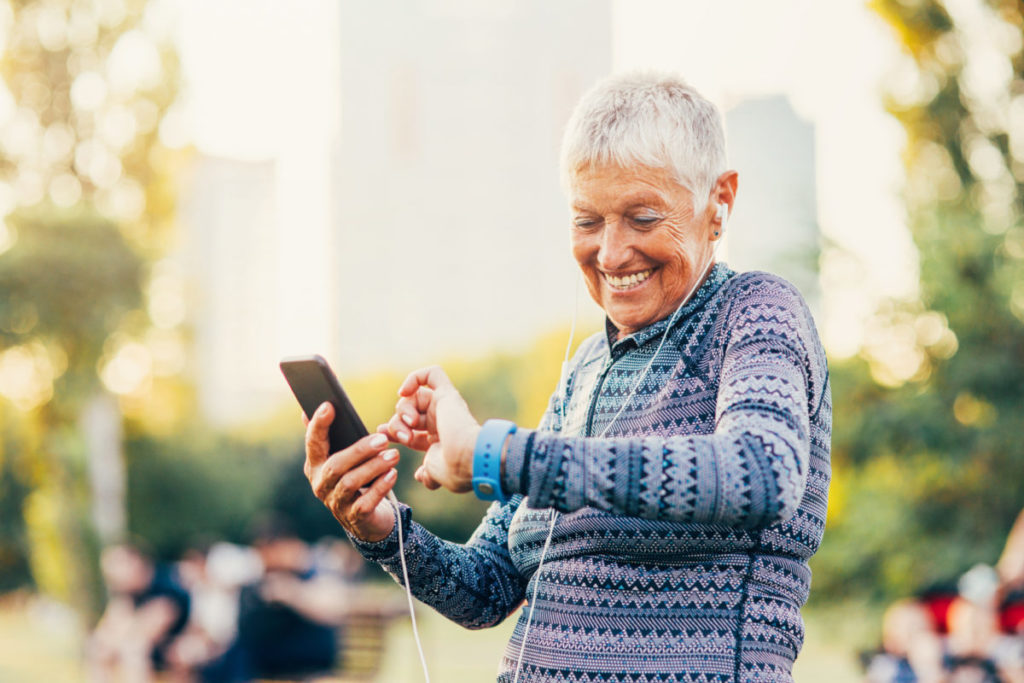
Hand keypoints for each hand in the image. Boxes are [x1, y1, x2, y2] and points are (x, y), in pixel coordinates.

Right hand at [304, 403, 399, 541]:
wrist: (366, 517)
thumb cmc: (355, 476)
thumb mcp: (342, 456)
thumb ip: (329, 437)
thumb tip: (308, 410)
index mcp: (315, 465)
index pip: (313, 442)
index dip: (319, 424)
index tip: (329, 405)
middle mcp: (320, 484)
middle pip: (335, 465)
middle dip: (359, 450)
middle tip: (383, 438)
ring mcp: (335, 503)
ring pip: (351, 483)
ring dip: (374, 467)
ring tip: (394, 455)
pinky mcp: (354, 517)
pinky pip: (366, 502)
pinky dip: (380, 487)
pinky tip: (393, 474)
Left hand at [380, 365, 480, 492]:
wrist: (467, 458)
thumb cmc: (453, 469)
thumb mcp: (435, 475)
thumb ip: (427, 475)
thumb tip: (421, 476)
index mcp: (439, 441)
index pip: (411, 431)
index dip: (394, 430)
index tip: (382, 435)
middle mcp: (442, 422)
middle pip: (408, 413)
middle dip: (397, 424)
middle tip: (401, 436)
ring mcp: (445, 407)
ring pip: (414, 397)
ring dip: (403, 409)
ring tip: (410, 423)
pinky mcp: (447, 394)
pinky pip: (433, 374)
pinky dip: (415, 378)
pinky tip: (404, 391)